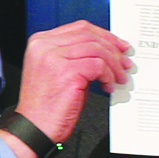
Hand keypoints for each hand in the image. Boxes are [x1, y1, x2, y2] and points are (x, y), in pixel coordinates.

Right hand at [11, 22, 134, 150]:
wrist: (34, 129)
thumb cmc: (46, 106)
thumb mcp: (57, 72)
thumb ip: (76, 56)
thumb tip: (105, 52)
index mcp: (40, 42)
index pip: (79, 28)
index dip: (103, 35)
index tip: (118, 45)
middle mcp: (45, 46)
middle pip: (89, 36)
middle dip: (113, 48)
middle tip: (124, 62)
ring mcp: (54, 58)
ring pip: (97, 49)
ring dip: (113, 65)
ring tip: (118, 78)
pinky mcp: (66, 72)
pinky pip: (98, 66)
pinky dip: (108, 76)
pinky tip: (108, 86)